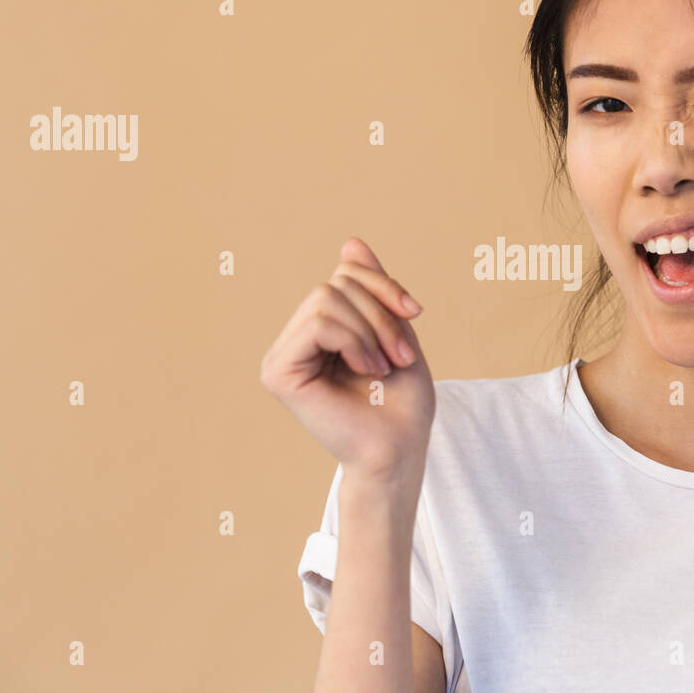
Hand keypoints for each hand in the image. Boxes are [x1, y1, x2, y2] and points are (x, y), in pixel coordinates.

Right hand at [260, 237, 435, 485]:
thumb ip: (372, 289)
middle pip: (335, 283)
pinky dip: (352, 341)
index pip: (344, 275)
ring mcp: (282, 355)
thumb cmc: (402, 401)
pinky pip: (317, 324)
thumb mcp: (395, 329)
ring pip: (325, 299)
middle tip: (400, 354)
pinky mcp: (278, 372)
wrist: (400, 450)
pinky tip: (365, 370)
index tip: (415, 312)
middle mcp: (295, 340)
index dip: (383, 285)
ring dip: (370, 330)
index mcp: (321, 330)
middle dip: (379, 312)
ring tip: (383, 366)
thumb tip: (350, 242)